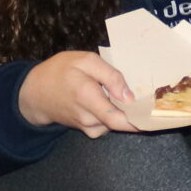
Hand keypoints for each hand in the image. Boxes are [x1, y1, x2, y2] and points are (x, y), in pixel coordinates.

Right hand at [17, 50, 136, 135]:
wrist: (34, 93)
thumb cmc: (59, 72)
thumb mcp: (84, 61)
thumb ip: (109, 76)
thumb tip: (129, 96)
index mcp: (88, 97)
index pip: (119, 119)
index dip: (140, 121)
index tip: (157, 114)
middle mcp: (88, 117)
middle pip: (121, 122)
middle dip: (135, 113)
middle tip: (147, 99)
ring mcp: (87, 127)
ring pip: (115, 124)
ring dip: (123, 112)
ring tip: (120, 94)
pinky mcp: (87, 130)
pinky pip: (107, 126)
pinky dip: (112, 115)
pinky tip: (107, 102)